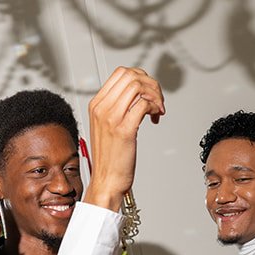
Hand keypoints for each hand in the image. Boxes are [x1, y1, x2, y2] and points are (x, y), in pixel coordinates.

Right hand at [83, 67, 164, 210]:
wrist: (106, 181)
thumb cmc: (110, 158)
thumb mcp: (108, 126)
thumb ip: (118, 107)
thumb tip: (139, 93)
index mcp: (96, 105)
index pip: (121, 73)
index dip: (141, 78)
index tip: (148, 92)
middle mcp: (102, 108)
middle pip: (131, 76)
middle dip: (151, 84)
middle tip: (157, 100)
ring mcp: (112, 118)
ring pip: (139, 86)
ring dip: (155, 95)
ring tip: (157, 109)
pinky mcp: (124, 130)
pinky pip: (144, 105)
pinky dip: (155, 107)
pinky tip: (156, 118)